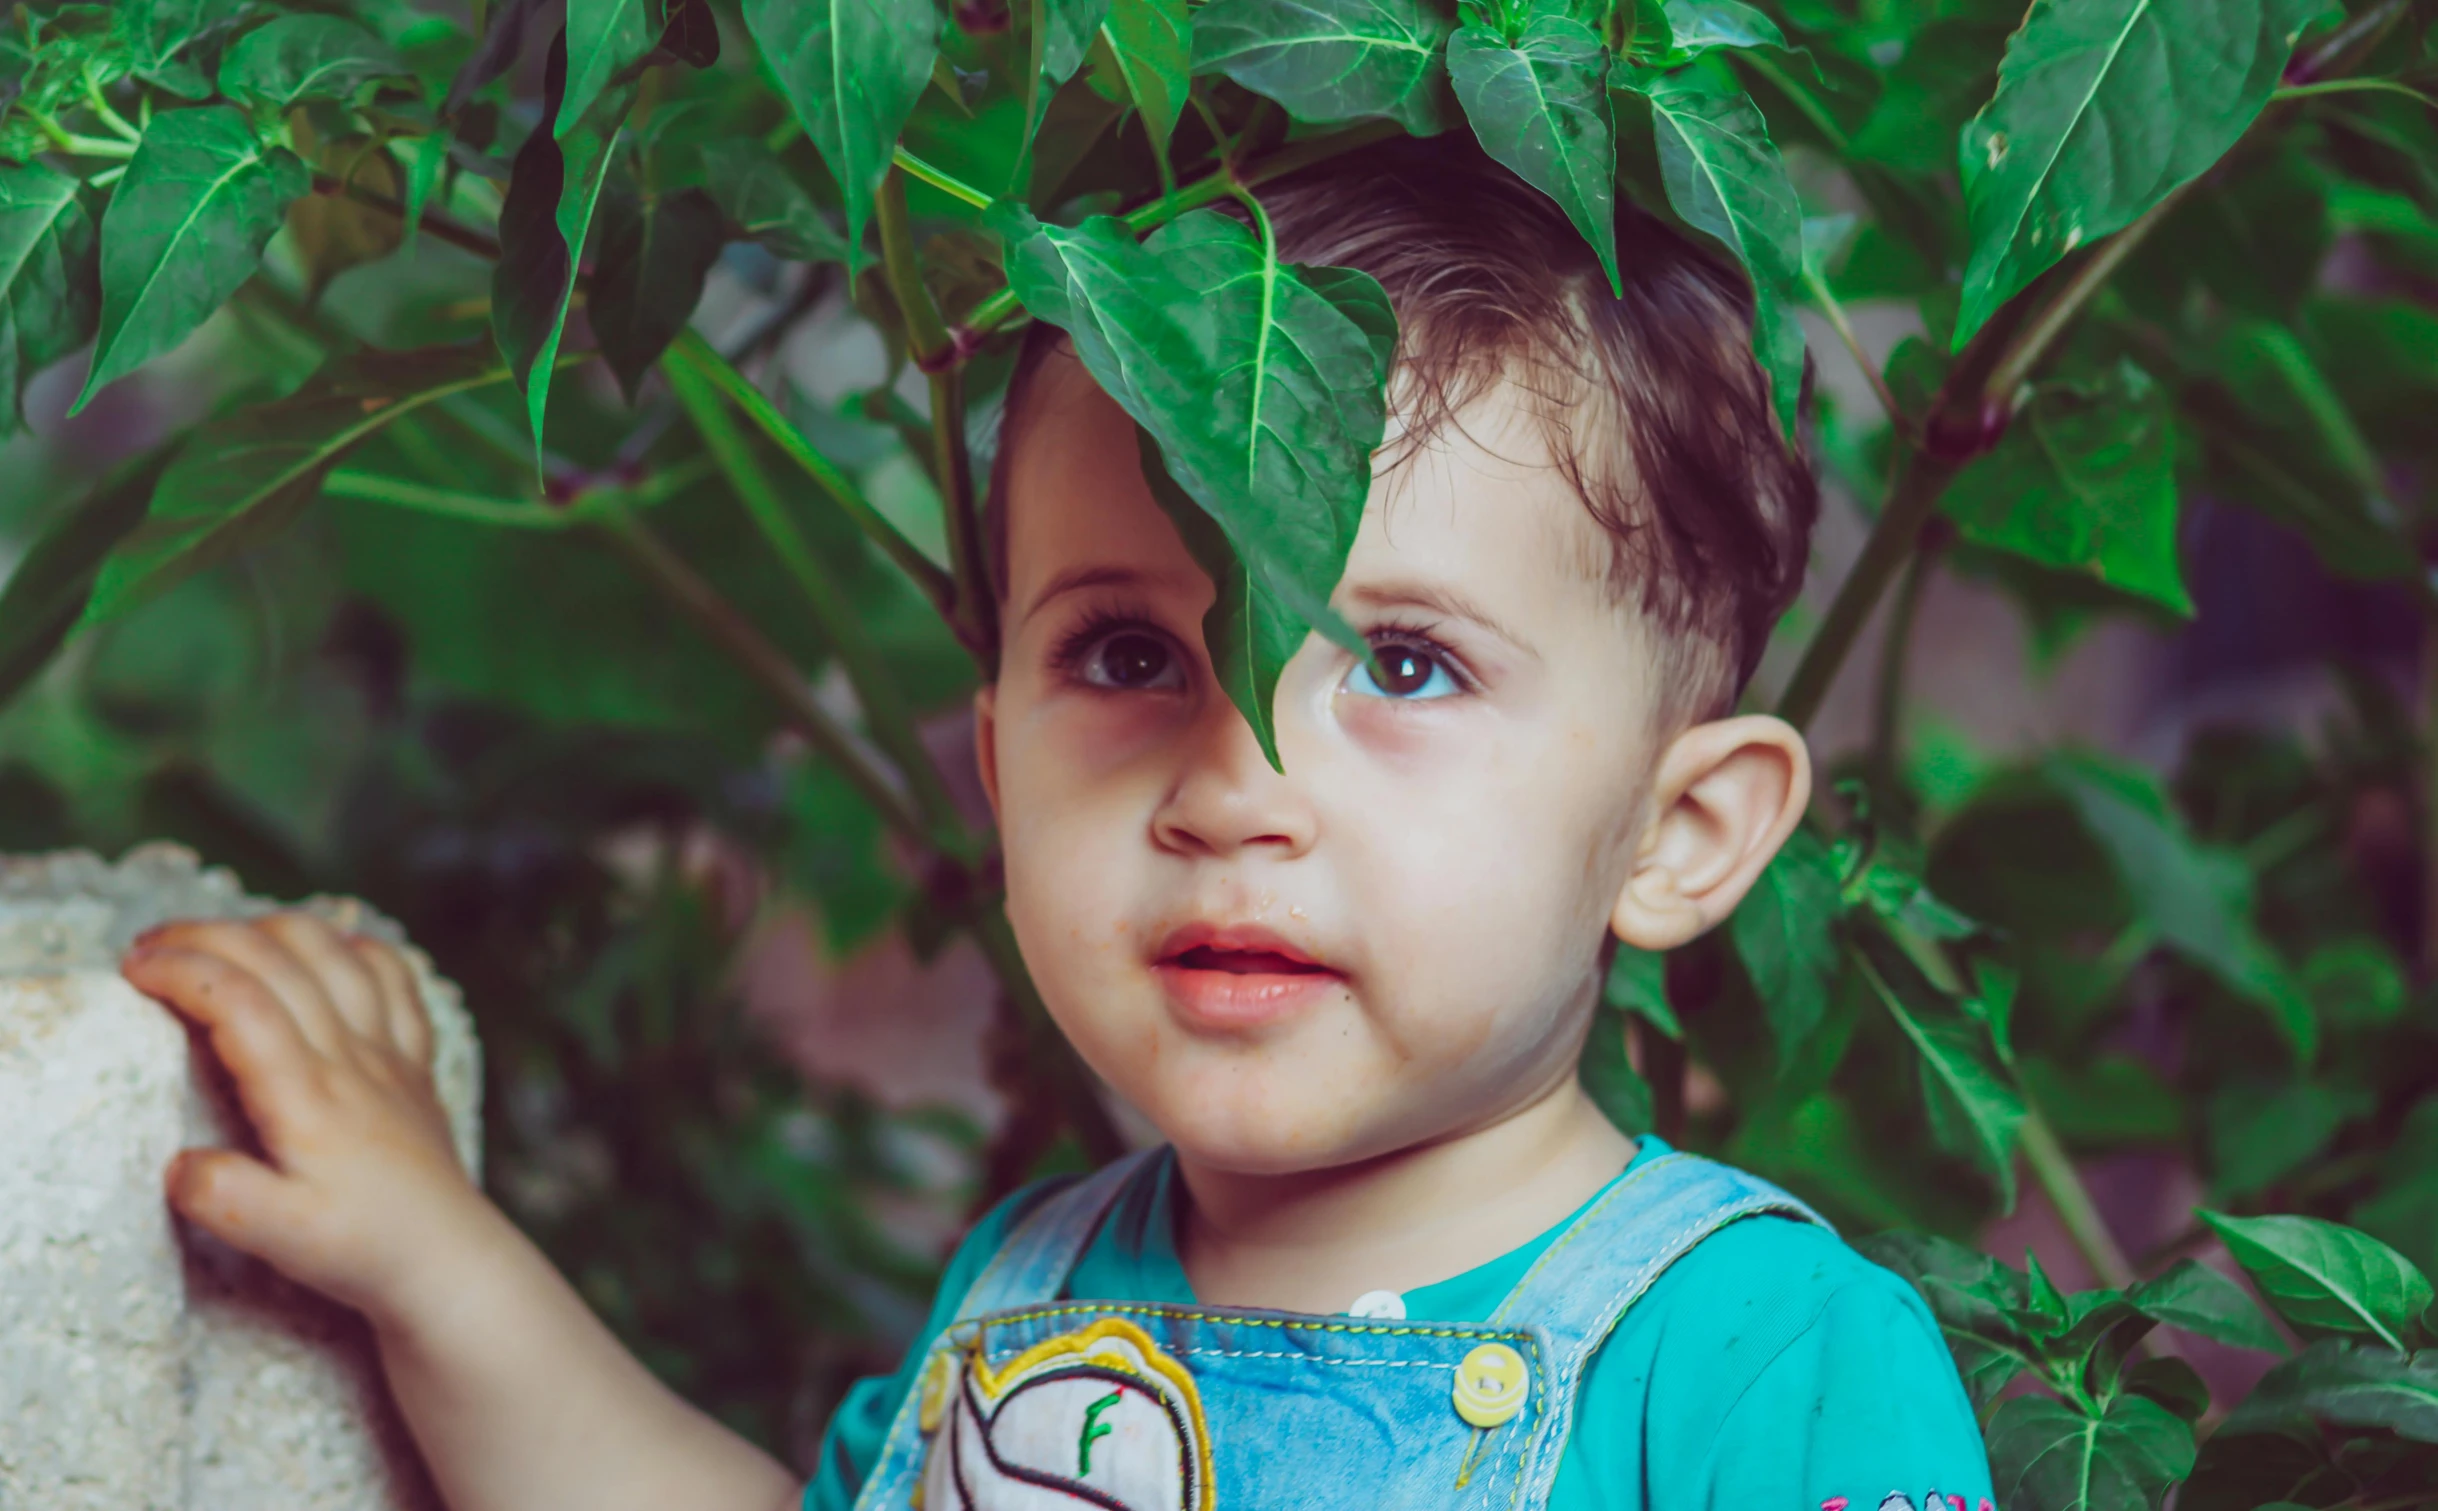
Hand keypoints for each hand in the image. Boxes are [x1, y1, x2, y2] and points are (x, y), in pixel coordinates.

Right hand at [123, 913, 500, 1325]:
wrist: (446, 1258)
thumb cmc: (360, 1248)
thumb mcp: (278, 1238)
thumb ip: (222, 1197)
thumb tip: (178, 1162)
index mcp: (307, 1092)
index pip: (239, 999)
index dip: (182, 970)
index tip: (131, 968)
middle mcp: (350, 1057)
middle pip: (280, 959)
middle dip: (207, 935)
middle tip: (148, 944)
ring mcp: (388, 1053)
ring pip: (338, 956)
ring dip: (276, 929)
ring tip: (223, 935)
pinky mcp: (413, 1064)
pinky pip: (397, 983)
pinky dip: (362, 950)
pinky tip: (337, 947)